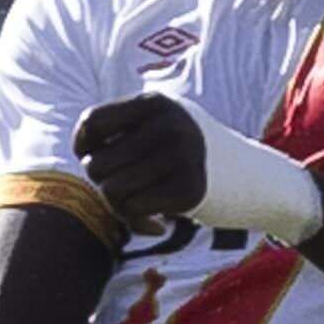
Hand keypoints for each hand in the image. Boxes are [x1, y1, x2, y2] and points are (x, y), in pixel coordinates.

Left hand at [73, 94, 208, 233]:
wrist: (242, 174)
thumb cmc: (177, 150)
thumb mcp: (152, 124)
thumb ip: (115, 132)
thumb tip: (86, 158)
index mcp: (154, 103)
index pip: (92, 122)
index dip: (81, 144)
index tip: (93, 155)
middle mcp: (169, 125)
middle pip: (97, 164)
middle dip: (102, 180)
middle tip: (124, 183)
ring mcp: (182, 156)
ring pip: (111, 191)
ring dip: (118, 204)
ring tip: (138, 201)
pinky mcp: (190, 189)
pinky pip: (133, 209)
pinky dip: (136, 219)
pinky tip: (155, 220)